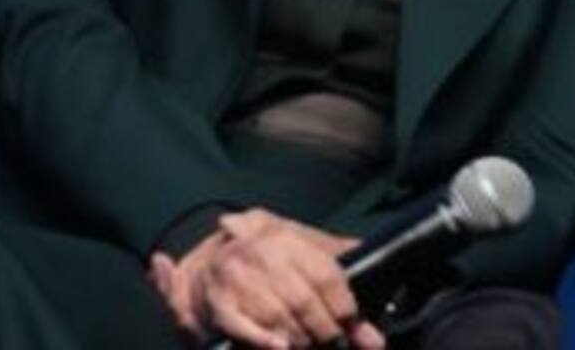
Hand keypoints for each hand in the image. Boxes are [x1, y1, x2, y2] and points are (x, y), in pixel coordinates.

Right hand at [150, 207, 385, 348]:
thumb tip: (367, 276)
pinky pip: (246, 329)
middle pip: (305, 302)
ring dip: (301, 341)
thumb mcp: (298, 244)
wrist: (207, 267)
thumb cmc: (264, 255)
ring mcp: (236, 279)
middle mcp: (260, 253)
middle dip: (326, 331)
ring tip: (309, 345)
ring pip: (280, 320)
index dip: (344, 306)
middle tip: (336, 344)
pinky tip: (281, 347)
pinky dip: (265, 341)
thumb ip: (333, 258)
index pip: (325, 275)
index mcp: (284, 235)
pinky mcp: (219, 305)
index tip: (355, 325)